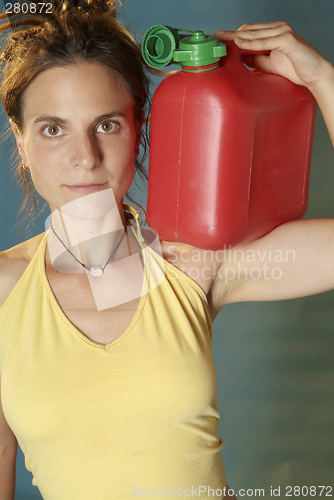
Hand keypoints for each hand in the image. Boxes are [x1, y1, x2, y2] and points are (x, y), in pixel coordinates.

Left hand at [215, 22, 331, 92]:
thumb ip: (254, 58)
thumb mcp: (268, 64)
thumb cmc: (294, 68)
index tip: (219, 38)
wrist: (313, 74)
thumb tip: (239, 57)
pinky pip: (264, 42)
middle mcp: (277, 28)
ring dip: (238, 38)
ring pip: (255, 34)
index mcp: (273, 32)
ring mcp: (282, 32)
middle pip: (249, 29)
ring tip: (223, 41)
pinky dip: (251, 43)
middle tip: (216, 38)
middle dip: (231, 34)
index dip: (233, 34)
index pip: (249, 30)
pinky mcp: (287, 39)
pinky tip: (239, 44)